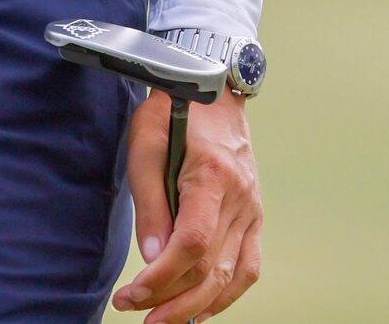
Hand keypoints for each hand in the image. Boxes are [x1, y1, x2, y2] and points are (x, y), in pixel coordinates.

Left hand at [113, 90, 261, 320]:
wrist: (214, 88)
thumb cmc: (174, 110)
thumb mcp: (147, 142)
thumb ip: (150, 202)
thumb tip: (152, 259)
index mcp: (213, 176)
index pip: (193, 244)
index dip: (163, 278)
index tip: (132, 294)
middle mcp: (241, 199)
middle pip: (212, 269)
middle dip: (173, 302)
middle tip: (137, 313)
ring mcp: (253, 209)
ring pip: (232, 276)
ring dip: (197, 307)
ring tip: (163, 319)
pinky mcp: (255, 216)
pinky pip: (248, 268)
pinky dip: (226, 295)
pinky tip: (200, 307)